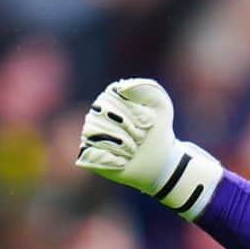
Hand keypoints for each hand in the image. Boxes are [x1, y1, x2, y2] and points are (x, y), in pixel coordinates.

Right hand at [76, 78, 221, 219]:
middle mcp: (95, 114)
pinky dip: (113, 160)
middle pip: (104, 115)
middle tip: (141, 137)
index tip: (149, 121)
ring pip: (97, 134)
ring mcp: (90, 135)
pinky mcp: (88, 155)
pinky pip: (91, 155)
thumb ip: (145, 88)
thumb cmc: (158, 129)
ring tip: (133, 149)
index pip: (112, 97)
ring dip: (123, 145)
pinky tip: (123, 161)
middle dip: (131, 129)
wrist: (161, 159)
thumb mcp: (161, 104)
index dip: (135, 113)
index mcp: (110, 97)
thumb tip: (121, 88)